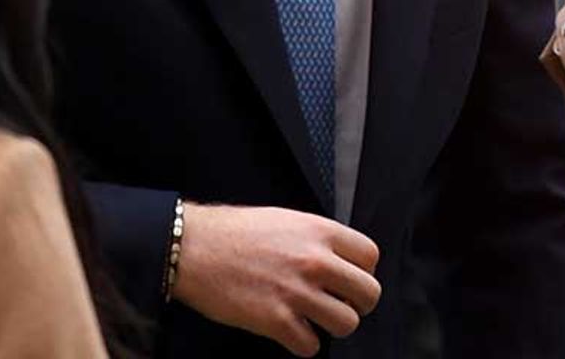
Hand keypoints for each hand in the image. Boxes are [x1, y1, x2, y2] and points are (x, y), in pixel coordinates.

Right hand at [172, 203, 380, 356]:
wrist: (195, 248)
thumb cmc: (235, 231)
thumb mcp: (285, 219)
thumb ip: (316, 238)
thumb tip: (338, 260)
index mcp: (319, 230)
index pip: (370, 256)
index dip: (361, 270)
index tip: (348, 277)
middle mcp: (315, 260)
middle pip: (368, 294)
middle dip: (356, 302)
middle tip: (338, 303)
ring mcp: (297, 291)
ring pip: (347, 323)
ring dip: (331, 324)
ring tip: (313, 317)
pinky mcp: (277, 321)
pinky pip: (312, 346)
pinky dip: (302, 343)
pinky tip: (289, 329)